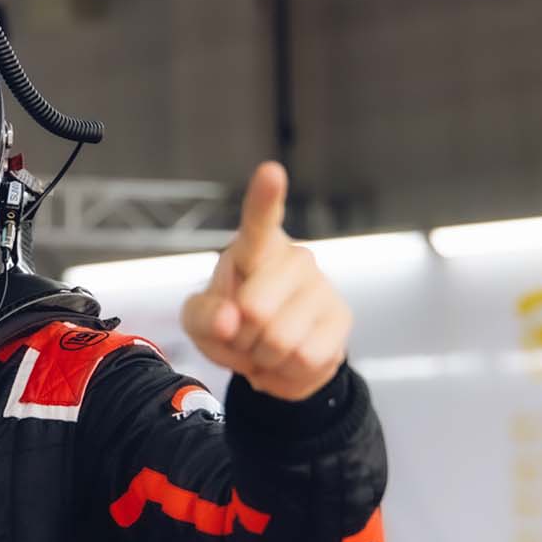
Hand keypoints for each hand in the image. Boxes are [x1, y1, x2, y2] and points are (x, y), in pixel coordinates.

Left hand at [180, 162, 350, 400]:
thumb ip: (204, 315)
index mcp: (255, 248)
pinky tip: (285, 358)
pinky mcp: (342, 320)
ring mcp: (322, 288)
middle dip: (239, 336)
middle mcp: (295, 258)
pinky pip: (304, 358)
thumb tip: (230, 319)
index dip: (265, 197)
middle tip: (242, 333)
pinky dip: (284, 370)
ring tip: (263, 345)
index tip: (271, 171)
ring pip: (280, 340)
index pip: (260, 220)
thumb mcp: (199, 320)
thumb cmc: (230, 324)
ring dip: (261, 356)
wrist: (269, 359)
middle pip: (254, 309)